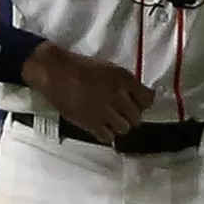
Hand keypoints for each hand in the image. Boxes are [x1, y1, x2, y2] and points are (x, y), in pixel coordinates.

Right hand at [24, 43, 154, 139]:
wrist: (56, 72)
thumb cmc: (79, 67)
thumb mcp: (108, 68)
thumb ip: (124, 83)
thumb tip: (133, 95)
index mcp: (124, 80)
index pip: (147, 99)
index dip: (143, 103)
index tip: (138, 104)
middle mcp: (118, 97)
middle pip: (137, 117)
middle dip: (131, 116)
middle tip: (122, 113)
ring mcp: (105, 112)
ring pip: (124, 128)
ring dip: (119, 125)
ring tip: (110, 120)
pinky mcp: (91, 124)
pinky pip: (107, 137)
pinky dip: (106, 134)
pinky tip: (101, 128)